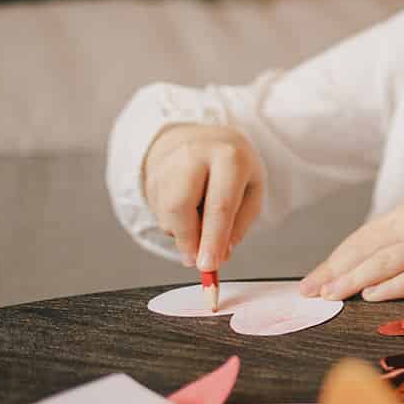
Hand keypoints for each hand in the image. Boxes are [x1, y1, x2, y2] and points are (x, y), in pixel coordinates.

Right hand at [141, 124, 265, 272]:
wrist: (204, 138)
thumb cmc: (234, 167)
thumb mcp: (252, 188)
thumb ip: (240, 223)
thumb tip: (221, 254)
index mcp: (229, 156)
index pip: (220, 204)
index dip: (213, 239)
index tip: (209, 265)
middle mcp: (194, 155)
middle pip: (180, 207)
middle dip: (188, 240)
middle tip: (198, 260)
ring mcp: (167, 163)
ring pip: (166, 214)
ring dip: (183, 232)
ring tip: (201, 218)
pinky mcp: (150, 175)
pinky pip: (159, 213)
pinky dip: (174, 222)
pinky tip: (189, 208)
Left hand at [299, 206, 403, 300]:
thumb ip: (393, 251)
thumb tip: (346, 279)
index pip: (360, 240)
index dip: (332, 262)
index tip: (309, 284)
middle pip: (368, 250)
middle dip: (335, 273)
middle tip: (311, 294)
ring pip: (386, 262)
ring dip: (354, 280)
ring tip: (332, 296)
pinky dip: (392, 286)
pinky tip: (371, 296)